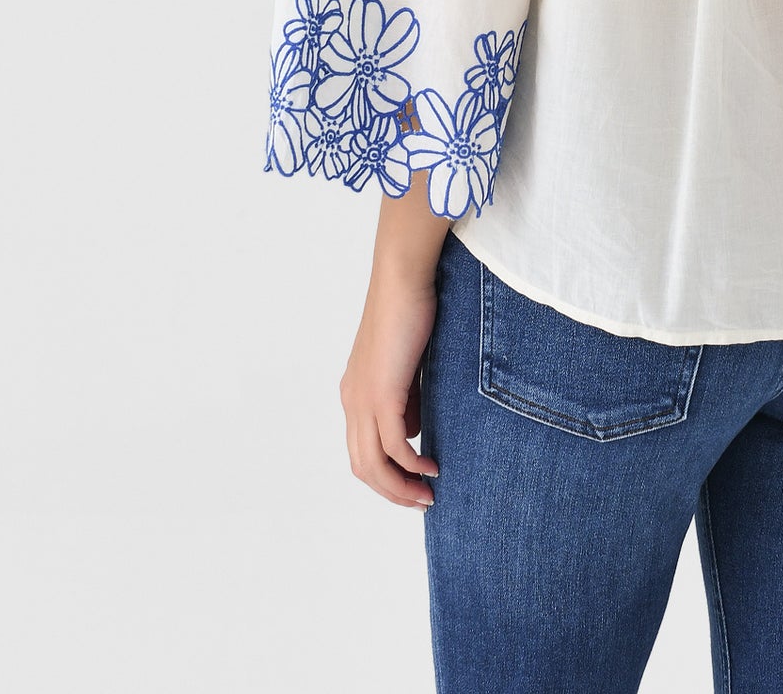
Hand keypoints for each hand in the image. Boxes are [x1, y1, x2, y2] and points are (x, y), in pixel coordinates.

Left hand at [339, 270, 441, 508]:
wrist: (401, 281)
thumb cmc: (408, 312)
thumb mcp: (406, 366)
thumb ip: (406, 398)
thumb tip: (414, 430)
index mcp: (354, 394)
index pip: (362, 451)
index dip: (385, 475)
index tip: (413, 484)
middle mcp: (352, 401)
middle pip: (362, 467)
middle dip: (391, 492)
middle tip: (421, 502)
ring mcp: (364, 399)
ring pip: (373, 463)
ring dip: (400, 487)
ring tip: (427, 495)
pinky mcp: (383, 393)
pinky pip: (394, 444)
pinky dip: (411, 464)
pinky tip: (430, 467)